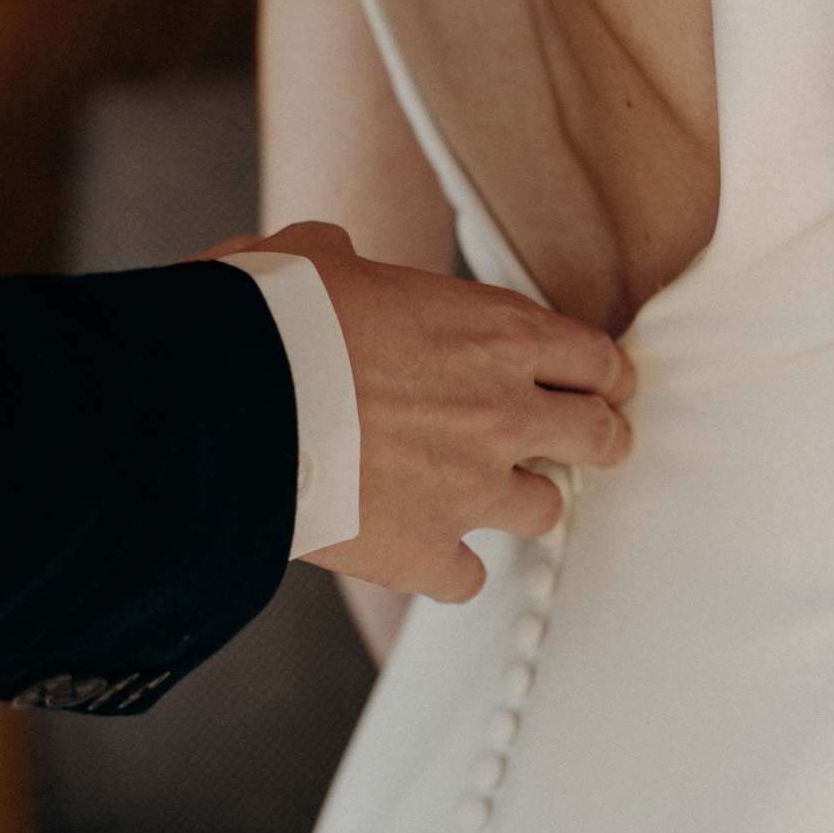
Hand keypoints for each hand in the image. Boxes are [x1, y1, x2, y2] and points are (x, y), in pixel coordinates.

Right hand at [208, 222, 633, 600]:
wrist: (229, 403)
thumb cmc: (269, 319)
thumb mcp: (315, 256)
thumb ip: (348, 260)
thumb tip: (332, 254)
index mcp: (494, 332)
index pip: (594, 358)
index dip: (604, 376)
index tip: (603, 387)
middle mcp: (502, 413)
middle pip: (598, 437)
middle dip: (599, 441)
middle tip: (592, 446)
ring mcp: (470, 489)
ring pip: (544, 512)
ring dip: (521, 503)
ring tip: (492, 498)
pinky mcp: (425, 551)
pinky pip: (467, 579)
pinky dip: (449, 569)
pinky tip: (426, 556)